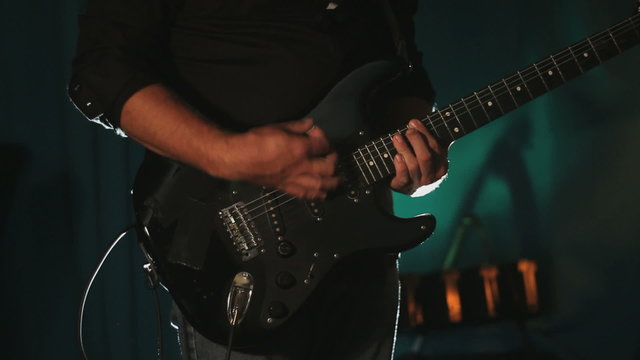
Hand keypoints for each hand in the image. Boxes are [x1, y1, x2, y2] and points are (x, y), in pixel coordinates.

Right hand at [224, 118, 338, 198]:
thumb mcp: (277, 127)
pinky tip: (321, 194)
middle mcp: (301, 166)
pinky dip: (315, 195)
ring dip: (331, 183)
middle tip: (331, 157)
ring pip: (320, 185)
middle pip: (327, 167)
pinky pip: (304, 194)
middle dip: (333, 162)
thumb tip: (309, 124)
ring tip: (336, 180)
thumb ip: (296, 126)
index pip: (323, 145)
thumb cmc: (255, 140)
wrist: (237, 158)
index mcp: (300, 149)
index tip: (317, 134)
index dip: (324, 139)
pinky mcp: (285, 187)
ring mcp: (294, 179)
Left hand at [390, 119, 447, 194]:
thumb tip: (441, 120)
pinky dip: (400, 166)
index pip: (435, 147)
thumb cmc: (418, 163)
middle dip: (416, 141)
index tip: (414, 122)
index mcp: (441, 166)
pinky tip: (396, 156)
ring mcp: (418, 183)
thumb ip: (434, 139)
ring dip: (404, 149)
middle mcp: (431, 177)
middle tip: (408, 130)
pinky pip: (403, 177)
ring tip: (396, 138)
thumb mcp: (429, 152)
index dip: (424, 133)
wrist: (408, 185)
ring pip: (413, 166)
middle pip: (425, 157)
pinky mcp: (404, 187)